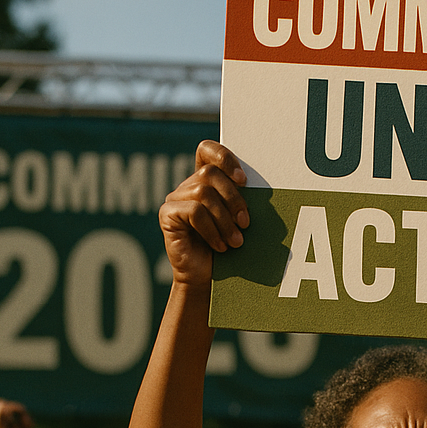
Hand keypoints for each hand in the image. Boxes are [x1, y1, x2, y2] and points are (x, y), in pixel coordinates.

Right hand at [157, 140, 249, 289]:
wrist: (206, 277)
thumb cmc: (227, 247)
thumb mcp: (237, 219)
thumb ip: (241, 200)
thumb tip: (259, 188)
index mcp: (205, 181)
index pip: (207, 150)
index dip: (224, 157)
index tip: (243, 180)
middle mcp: (188, 186)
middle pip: (210, 173)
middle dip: (233, 198)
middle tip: (245, 223)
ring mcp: (175, 199)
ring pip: (203, 193)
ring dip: (224, 219)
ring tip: (235, 241)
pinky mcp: (167, 215)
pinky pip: (193, 212)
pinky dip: (211, 230)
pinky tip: (220, 246)